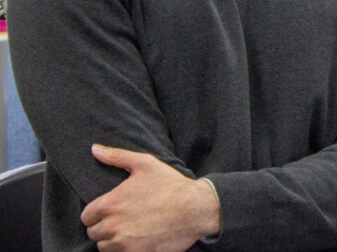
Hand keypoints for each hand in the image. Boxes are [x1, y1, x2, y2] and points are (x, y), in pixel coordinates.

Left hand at [81, 144, 220, 251]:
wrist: (195, 209)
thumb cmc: (170, 185)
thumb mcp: (145, 164)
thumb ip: (117, 156)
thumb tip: (94, 149)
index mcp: (109, 204)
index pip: (86, 216)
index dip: (97, 213)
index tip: (112, 210)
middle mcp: (111, 226)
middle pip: (93, 233)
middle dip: (105, 226)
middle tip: (123, 219)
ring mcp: (123, 243)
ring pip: (104, 247)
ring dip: (113, 240)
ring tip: (129, 230)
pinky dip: (125, 250)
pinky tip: (137, 240)